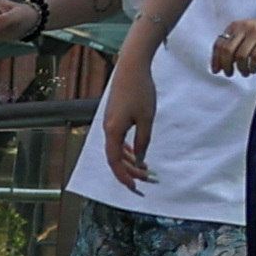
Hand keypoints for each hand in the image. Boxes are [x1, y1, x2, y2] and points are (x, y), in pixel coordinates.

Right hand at [99, 54, 160, 191]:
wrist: (131, 67)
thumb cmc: (140, 91)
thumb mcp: (146, 119)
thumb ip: (143, 141)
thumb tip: (140, 159)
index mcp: (113, 131)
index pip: (115, 162)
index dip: (124, 176)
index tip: (135, 188)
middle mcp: (107, 129)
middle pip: (116, 157)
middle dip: (130, 171)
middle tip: (147, 179)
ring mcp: (110, 122)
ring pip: (117, 148)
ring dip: (130, 160)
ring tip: (145, 168)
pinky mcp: (114, 116)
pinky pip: (118, 139)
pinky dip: (127, 149)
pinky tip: (136, 153)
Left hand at [208, 16, 255, 75]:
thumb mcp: (244, 31)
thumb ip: (232, 42)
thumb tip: (219, 65)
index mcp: (234, 26)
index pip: (219, 43)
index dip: (215, 59)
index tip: (216, 70)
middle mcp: (243, 27)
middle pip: (228, 50)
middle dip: (226, 65)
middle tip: (229, 73)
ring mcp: (255, 33)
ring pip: (240, 56)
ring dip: (240, 68)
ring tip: (244, 73)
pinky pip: (255, 58)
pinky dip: (252, 67)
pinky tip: (253, 70)